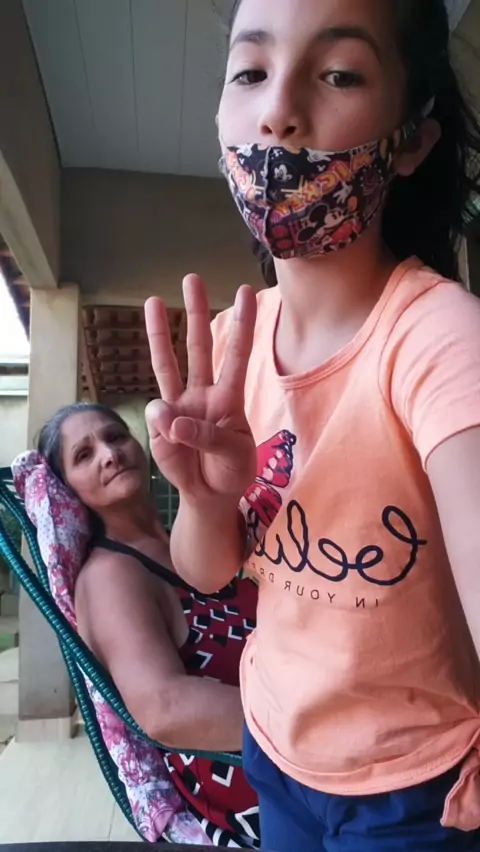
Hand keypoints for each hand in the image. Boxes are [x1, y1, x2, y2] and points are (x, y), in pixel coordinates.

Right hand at [145, 274, 256, 505]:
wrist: (210, 496)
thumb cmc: (231, 471)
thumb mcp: (232, 456)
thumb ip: (204, 436)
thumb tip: (168, 417)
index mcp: (230, 398)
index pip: (238, 355)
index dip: (242, 325)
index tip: (246, 292)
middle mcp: (204, 394)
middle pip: (200, 347)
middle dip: (196, 312)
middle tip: (192, 278)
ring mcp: (180, 406)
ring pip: (169, 363)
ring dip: (159, 333)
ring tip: (152, 301)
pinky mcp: (161, 425)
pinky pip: (156, 412)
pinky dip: (159, 419)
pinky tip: (169, 431)